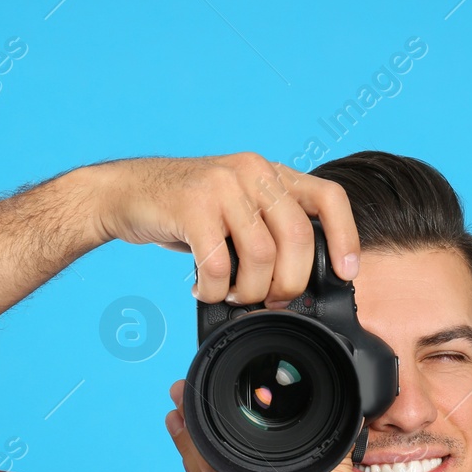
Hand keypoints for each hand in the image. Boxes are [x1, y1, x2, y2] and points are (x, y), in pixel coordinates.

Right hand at [82, 153, 360, 305]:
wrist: (125, 193)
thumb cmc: (186, 212)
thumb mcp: (236, 212)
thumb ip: (268, 232)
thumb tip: (298, 285)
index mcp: (271, 174)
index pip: (329, 197)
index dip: (345, 238)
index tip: (346, 273)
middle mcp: (252, 171)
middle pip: (297, 238)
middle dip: (288, 284)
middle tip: (268, 300)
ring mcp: (222, 185)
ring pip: (261, 256)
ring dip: (248, 291)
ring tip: (230, 294)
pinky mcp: (192, 205)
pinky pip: (218, 265)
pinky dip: (213, 289)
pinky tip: (203, 289)